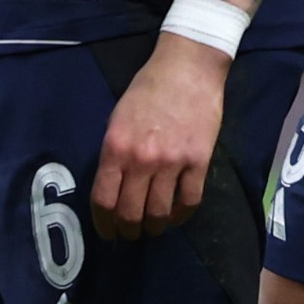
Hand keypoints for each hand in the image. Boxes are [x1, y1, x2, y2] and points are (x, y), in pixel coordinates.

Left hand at [91, 32, 229, 238]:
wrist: (187, 68)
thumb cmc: (147, 89)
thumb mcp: (117, 119)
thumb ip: (113, 153)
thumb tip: (112, 187)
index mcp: (115, 147)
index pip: (104, 199)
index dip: (103, 224)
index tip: (107, 232)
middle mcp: (141, 159)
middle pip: (130, 213)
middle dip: (127, 230)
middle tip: (129, 234)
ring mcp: (172, 162)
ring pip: (159, 212)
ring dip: (153, 227)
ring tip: (152, 228)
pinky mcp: (199, 161)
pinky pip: (189, 201)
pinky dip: (181, 216)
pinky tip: (175, 216)